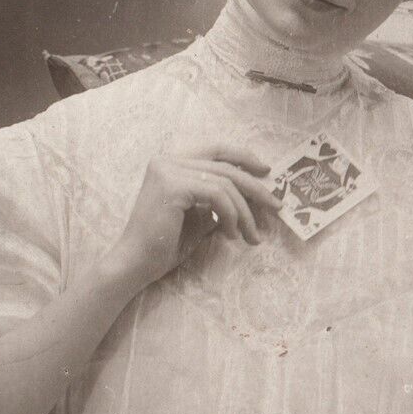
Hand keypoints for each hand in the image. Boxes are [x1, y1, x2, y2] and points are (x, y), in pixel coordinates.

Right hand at [107, 144, 281, 287]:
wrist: (136, 264)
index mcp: (172, 163)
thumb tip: (255, 194)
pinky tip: (231, 234)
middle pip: (226, 166)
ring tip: (251, 236)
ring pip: (225, 183)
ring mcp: (168, 169)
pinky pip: (217, 195)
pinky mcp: (172, 185)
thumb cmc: (165, 245)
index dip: (244, 157)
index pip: (216, 149)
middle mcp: (168, 159)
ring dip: (245, 212)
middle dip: (256, 188)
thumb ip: (220, 199)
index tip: (266, 173)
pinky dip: (232, 215)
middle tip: (276, 207)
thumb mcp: (200, 216)